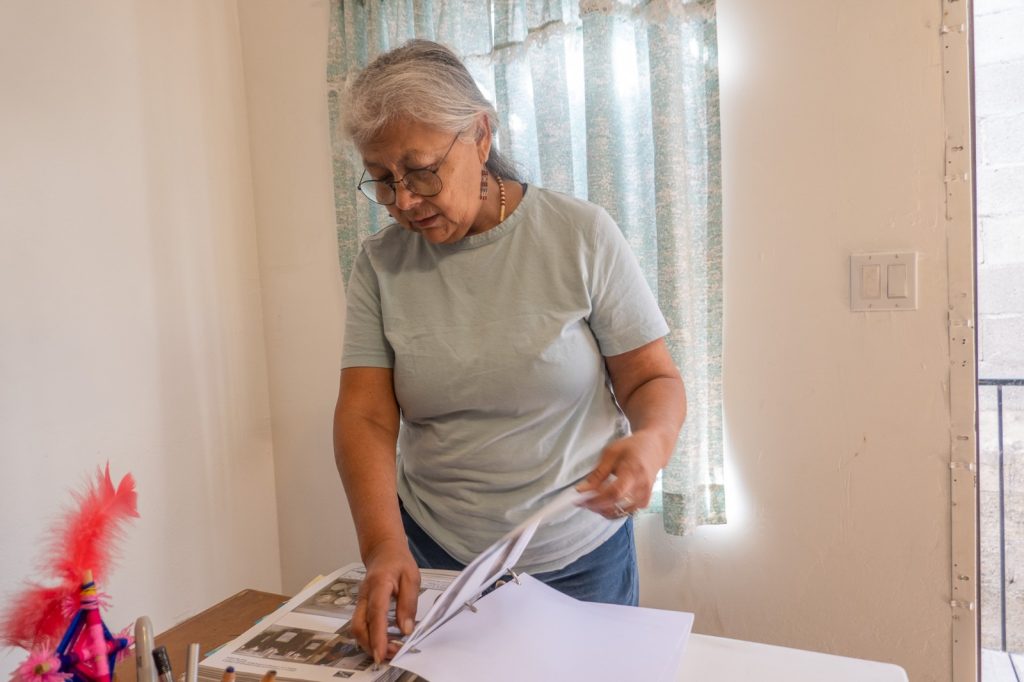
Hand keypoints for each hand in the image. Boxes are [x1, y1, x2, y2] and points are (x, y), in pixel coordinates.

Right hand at [350, 539, 419, 663]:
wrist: (383, 550)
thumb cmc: (399, 562)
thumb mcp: (412, 578)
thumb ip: (409, 603)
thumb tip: (406, 629)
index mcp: (378, 584)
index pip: (376, 613)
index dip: (378, 635)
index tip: (382, 653)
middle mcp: (364, 595)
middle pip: (359, 625)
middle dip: (371, 645)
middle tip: (389, 655)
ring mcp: (360, 601)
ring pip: (357, 628)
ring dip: (370, 643)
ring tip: (388, 651)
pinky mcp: (361, 606)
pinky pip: (361, 625)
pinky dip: (370, 637)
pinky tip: (383, 642)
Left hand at [576, 431, 663, 518]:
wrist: (653, 449)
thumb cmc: (632, 448)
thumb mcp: (610, 454)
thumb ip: (597, 474)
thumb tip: (582, 489)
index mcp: (633, 472)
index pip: (614, 493)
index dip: (595, 500)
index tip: (580, 500)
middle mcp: (641, 488)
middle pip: (615, 506)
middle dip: (595, 506)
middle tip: (583, 500)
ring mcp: (644, 497)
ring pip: (618, 513)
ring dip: (602, 509)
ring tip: (593, 499)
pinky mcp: (644, 503)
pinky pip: (624, 513)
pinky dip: (612, 509)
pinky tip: (605, 500)